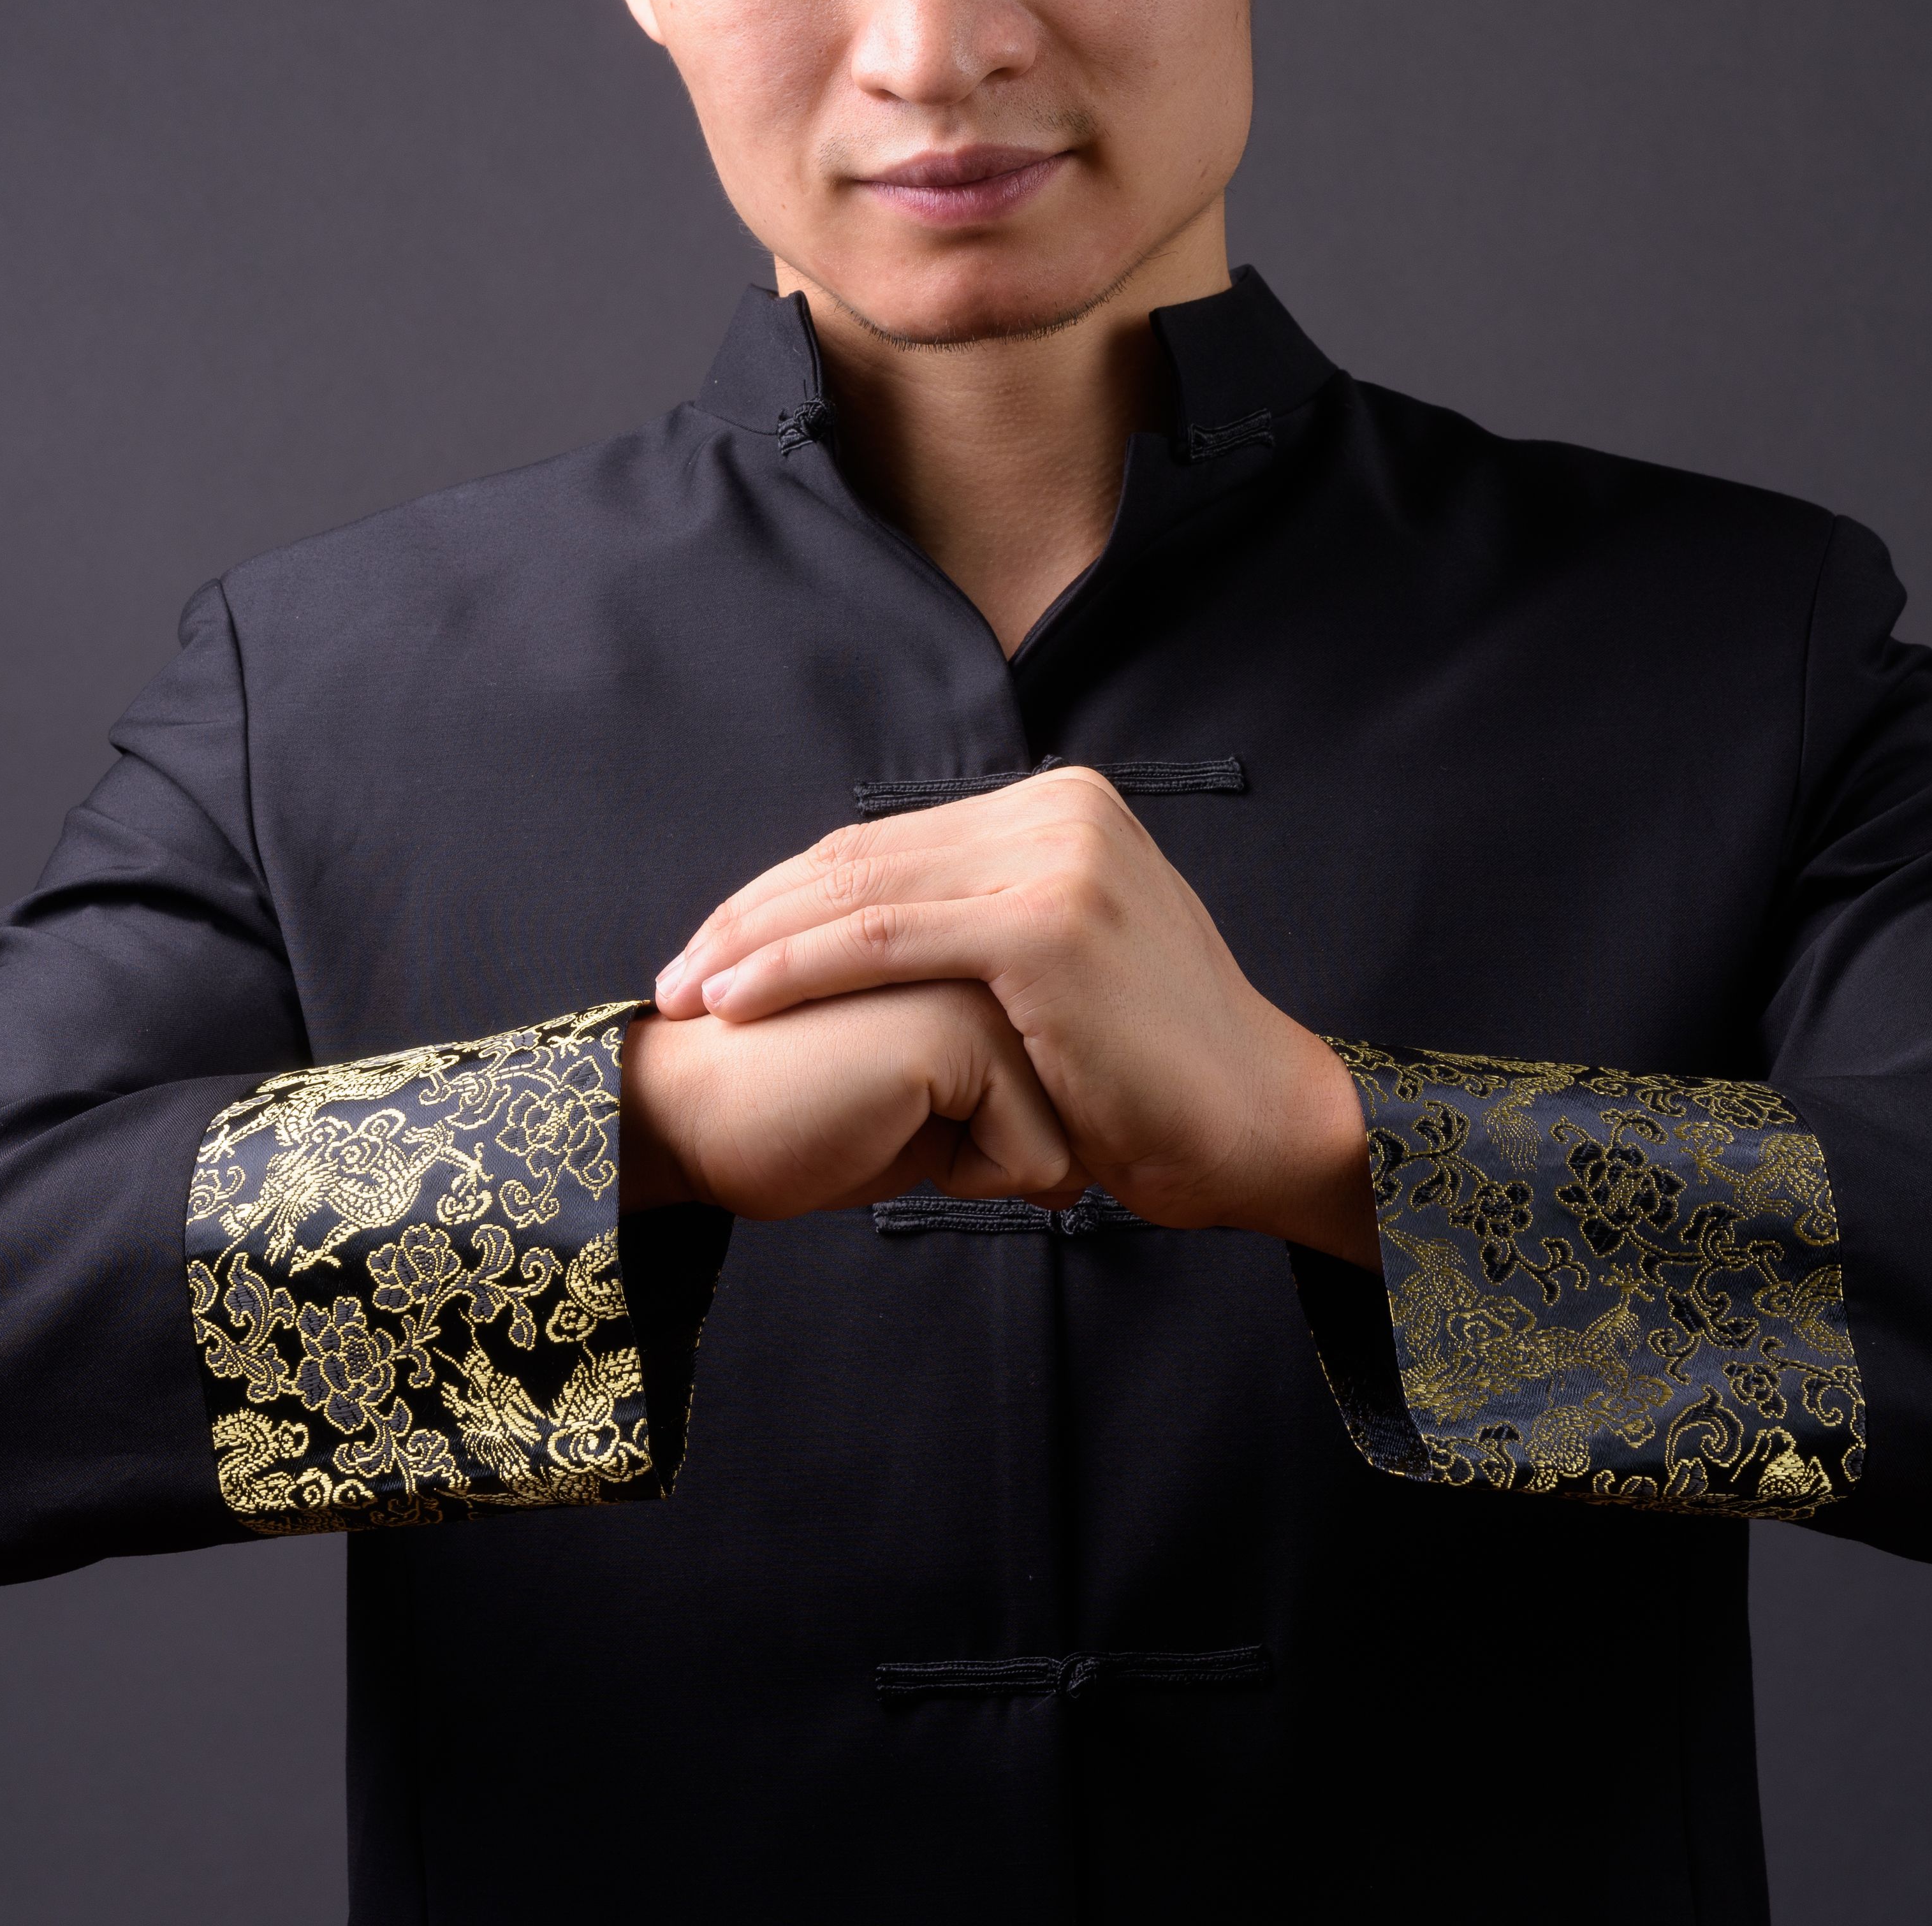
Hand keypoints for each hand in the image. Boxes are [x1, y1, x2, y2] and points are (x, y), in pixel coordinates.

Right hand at [619, 980, 1087, 1220]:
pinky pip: (1033, 1157)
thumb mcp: (924, 1112)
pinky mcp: (959, 1027)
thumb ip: (998, 1105)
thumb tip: (1077, 1173)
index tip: (922, 1113)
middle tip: (894, 1120)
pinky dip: (968, 1177)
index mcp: (978, 939)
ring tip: (887, 1121)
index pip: (1068, 1072)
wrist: (686, 1121)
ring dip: (981, 1160)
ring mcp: (979, 975)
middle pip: (1079, 1105)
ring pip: (1066, 1133)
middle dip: (1003, 1146)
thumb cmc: (796, 1121)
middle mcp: (988, 941)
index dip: (1008, 1126)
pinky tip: (881, 1130)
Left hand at [652, 770, 1377, 1263]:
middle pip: (861, 859)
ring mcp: (1057, 859)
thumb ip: (992, 921)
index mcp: (1063, 807)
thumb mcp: (1070, 964)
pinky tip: (734, 1001)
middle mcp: (1060, 810)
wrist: (1260, 1125)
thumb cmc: (1157, 1076)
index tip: (713, 947)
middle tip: (671, 972)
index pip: (886, 844)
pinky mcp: (1045, 924)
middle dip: (751, 916)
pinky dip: (794, 969)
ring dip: (751, 943)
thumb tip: (885, 923)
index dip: (786, 895)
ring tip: (681, 992)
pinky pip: (884, 942)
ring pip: (859, 895)